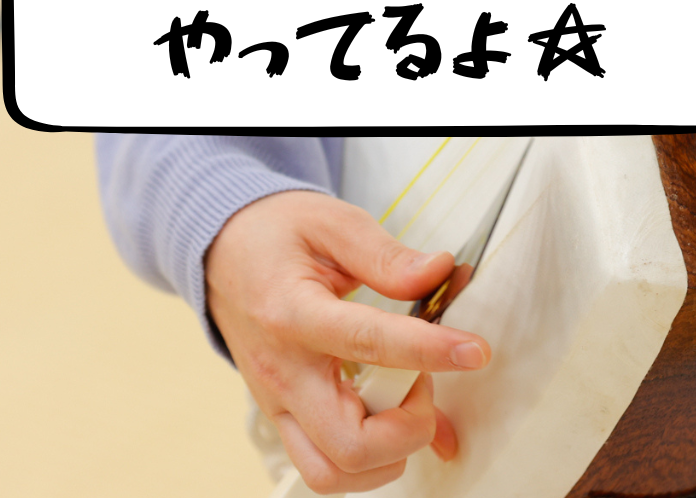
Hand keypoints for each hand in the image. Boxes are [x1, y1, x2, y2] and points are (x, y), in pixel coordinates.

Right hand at [205, 190, 491, 494]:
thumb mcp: (332, 223)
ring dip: (389, 452)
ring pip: (332, 474)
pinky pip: (326, 468)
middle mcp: (282, 373)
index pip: (367, 344)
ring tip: (405, 399)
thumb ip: (386, 256)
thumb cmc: (277, 237)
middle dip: (409, 426)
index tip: (474, 351)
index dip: (428, 352)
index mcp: (292, 314)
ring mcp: (278, 404)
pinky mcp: (284, 419)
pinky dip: (373, 461)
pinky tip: (399, 422)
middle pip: (349, 444)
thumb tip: (440, 272)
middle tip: (425, 381)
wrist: (221, 254)